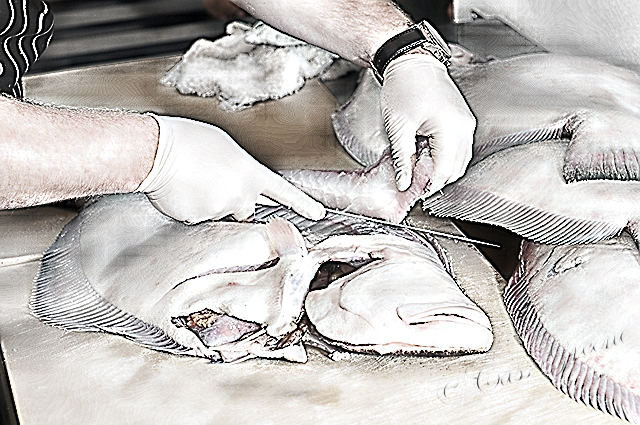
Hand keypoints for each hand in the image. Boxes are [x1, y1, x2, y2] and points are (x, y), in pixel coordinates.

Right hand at [137, 115, 325, 223]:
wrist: (156, 152)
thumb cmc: (188, 142)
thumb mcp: (225, 148)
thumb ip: (240, 171)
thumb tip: (237, 184)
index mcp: (250, 173)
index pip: (284, 192)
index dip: (302, 204)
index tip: (317, 214)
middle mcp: (240, 195)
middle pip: (246, 209)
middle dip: (233, 201)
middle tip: (212, 182)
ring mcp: (220, 210)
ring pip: (218, 214)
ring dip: (209, 202)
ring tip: (191, 180)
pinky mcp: (198, 221)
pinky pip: (198, 218)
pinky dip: (191, 208)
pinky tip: (181, 191)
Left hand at [380, 53, 475, 192]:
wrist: (411, 61)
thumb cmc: (403, 87)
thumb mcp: (398, 128)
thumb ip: (402, 159)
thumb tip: (404, 182)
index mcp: (449, 129)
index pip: (443, 171)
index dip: (428, 186)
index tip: (413, 191)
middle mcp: (464, 127)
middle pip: (455, 169)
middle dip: (436, 180)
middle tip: (414, 182)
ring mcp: (467, 123)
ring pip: (461, 160)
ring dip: (442, 169)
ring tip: (420, 167)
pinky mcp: (464, 119)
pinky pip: (460, 147)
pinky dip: (447, 156)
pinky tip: (428, 154)